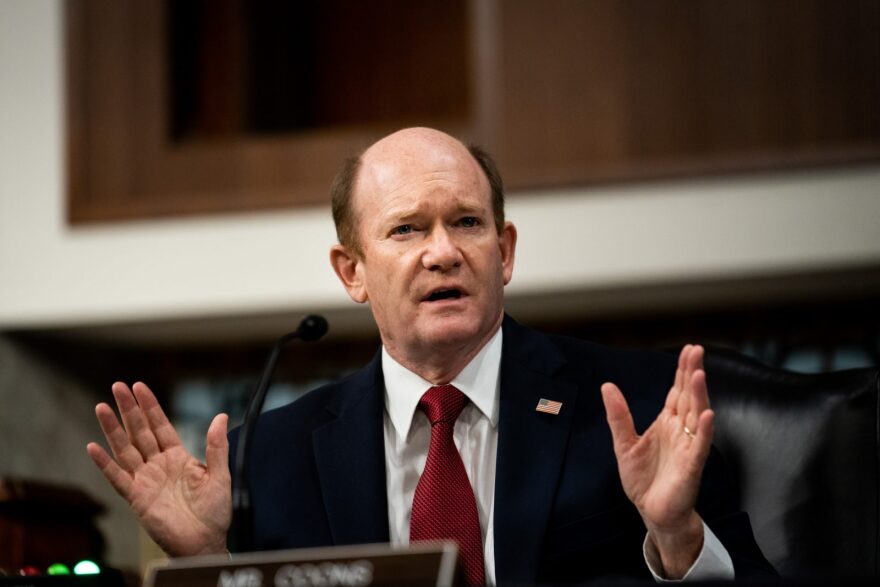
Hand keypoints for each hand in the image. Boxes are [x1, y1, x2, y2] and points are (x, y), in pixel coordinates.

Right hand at [87, 382, 230, 556]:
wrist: (205, 541)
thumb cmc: (214, 511)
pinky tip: (93, 447)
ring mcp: (145, 480)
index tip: (139, 386)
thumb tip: (222, 416)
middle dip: (129, 409)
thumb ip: (217, 446)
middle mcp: (158, 465)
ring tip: (102, 407)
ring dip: (113, 429)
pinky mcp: (137, 497)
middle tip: (117, 386)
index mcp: (178, 457)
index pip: (160, 426)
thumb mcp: (220, 474)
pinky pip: (117, 477)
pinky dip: (104, 463)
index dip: (150, 406)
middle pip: (140, 432)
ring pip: (125, 449)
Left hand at [601, 344, 713, 577]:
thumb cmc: (643, 480)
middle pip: (688, 397)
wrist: (653, 512)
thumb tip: (607, 385)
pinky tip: (708, 414)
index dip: (682, 371)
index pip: (676, 392)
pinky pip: (701, 445)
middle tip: (697, 350)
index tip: (689, 349)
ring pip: (697, 415)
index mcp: (667, 424)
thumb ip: (618, 415)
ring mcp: (688, 447)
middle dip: (692, 374)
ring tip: (699, 374)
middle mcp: (681, 431)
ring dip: (699, 395)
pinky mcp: (691, 465)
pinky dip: (705, 430)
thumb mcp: (623, 444)